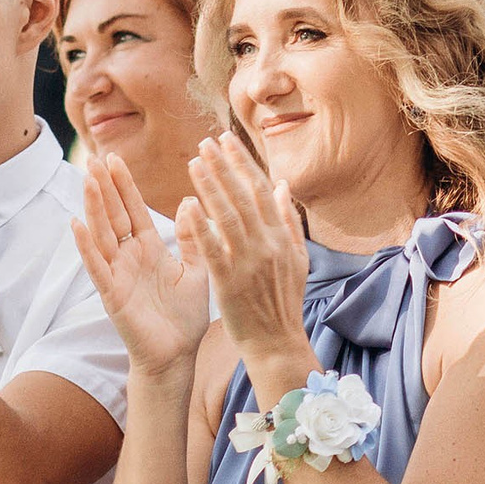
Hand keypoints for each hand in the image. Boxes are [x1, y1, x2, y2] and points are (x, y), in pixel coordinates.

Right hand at [73, 151, 210, 376]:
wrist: (177, 356)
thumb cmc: (185, 317)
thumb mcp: (196, 270)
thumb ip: (192, 237)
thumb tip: (191, 201)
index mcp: (149, 249)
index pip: (133, 209)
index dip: (123, 184)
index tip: (113, 157)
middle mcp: (129, 257)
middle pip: (112, 215)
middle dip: (103, 187)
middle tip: (93, 157)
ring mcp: (118, 275)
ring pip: (101, 235)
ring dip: (93, 207)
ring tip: (87, 179)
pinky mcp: (112, 295)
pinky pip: (97, 267)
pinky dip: (86, 246)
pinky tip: (77, 225)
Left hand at [184, 133, 315, 397]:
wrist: (277, 342)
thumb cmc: (283, 301)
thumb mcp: (296, 258)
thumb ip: (287, 220)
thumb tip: (282, 184)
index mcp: (282, 237)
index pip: (261, 190)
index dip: (243, 163)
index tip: (227, 141)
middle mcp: (268, 245)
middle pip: (244, 197)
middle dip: (224, 166)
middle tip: (205, 142)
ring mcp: (249, 263)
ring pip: (228, 216)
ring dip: (211, 187)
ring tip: (195, 163)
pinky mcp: (229, 282)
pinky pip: (213, 248)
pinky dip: (202, 226)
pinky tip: (188, 205)